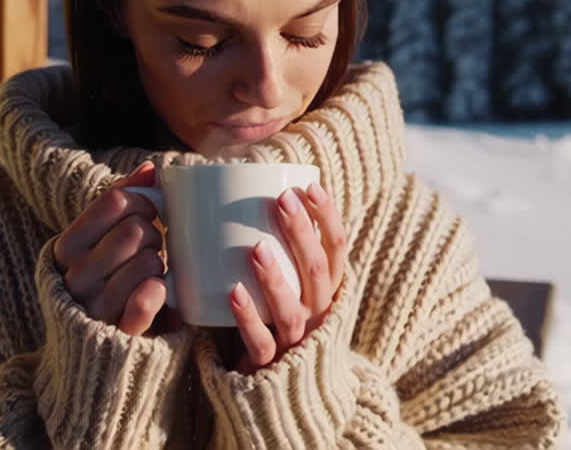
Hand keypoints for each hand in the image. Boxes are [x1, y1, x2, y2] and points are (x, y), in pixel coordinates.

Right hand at [52, 161, 170, 335]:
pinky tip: (159, 290)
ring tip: (153, 274)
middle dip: (155, 234)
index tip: (149, 213)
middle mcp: (75, 277)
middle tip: (152, 249)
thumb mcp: (98, 242)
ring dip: (161, 264)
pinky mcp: (121, 334)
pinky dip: (157, 291)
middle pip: (136, 229)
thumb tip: (150, 169)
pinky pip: (147, 300)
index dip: (143, 201)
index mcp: (65, 248)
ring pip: (150, 261)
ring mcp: (96, 307)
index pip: (115, 201)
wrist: (91, 354)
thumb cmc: (102, 282)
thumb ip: (120, 202)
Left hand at [228, 181, 346, 372]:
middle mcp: (318, 312)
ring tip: (256, 246)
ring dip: (274, 276)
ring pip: (292, 308)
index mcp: (327, 288)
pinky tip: (233, 292)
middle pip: (316, 270)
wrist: (282, 385)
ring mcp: (296, 338)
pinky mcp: (270, 362)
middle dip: (301, 232)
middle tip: (281, 200)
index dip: (327, 216)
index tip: (309, 185)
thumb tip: (251, 192)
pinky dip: (247, 316)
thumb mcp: (292, 283)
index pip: (337, 248)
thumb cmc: (278, 316)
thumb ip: (281, 249)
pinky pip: (260, 340)